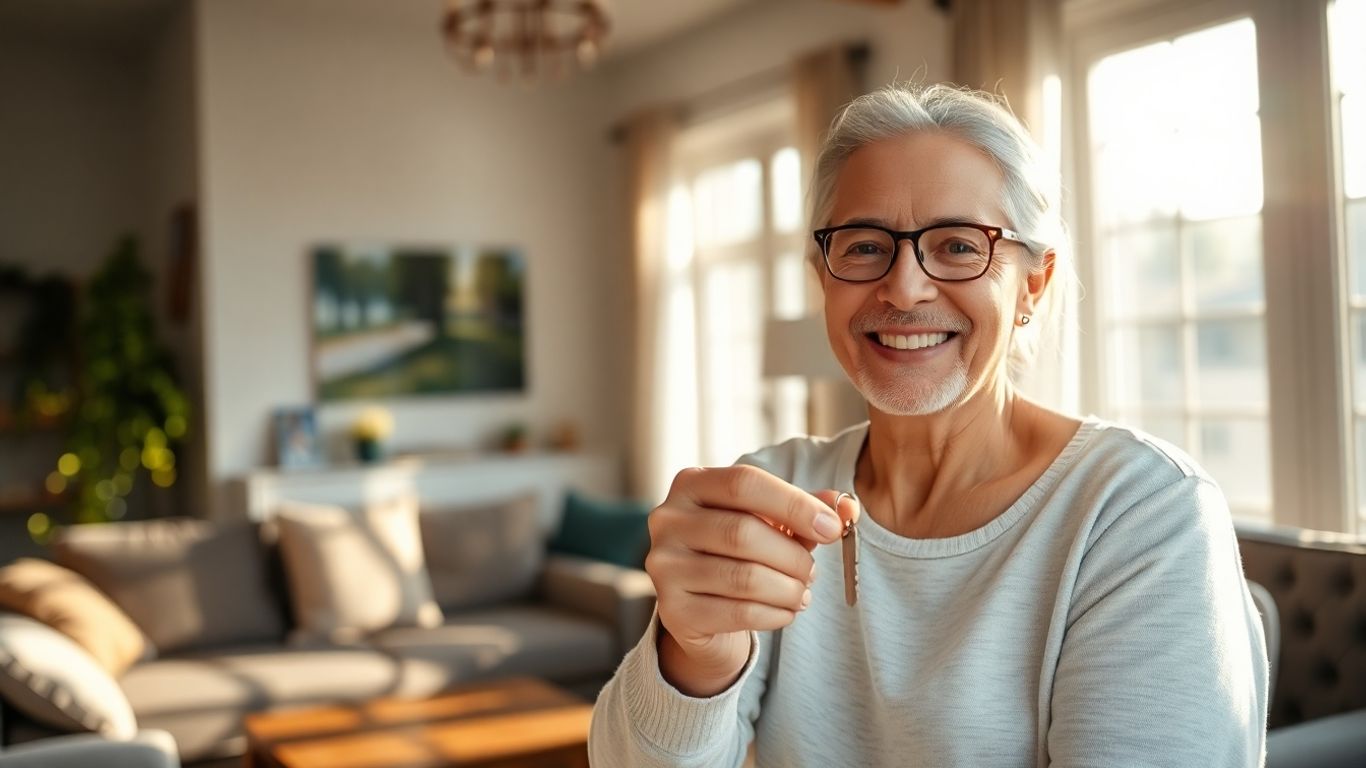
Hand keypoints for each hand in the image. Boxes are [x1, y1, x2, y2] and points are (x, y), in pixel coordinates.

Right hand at [645, 465, 858, 696]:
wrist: (700, 609)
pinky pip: (737, 613)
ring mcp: (664, 566)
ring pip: (743, 577)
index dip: (794, 504)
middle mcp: (667, 520)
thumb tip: (848, 508)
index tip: (833, 528)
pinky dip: (774, 614)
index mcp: (691, 484)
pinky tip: (785, 612)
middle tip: (812, 571)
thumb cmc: (739, 553)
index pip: (744, 483)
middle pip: (742, 532)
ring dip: (788, 589)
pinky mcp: (673, 611)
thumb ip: (808, 509)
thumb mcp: (772, 523)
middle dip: (792, 556)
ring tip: (801, 593)